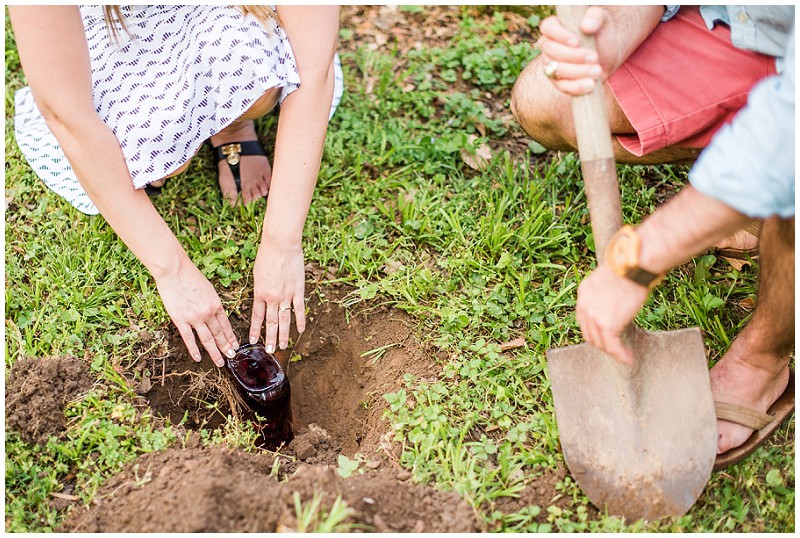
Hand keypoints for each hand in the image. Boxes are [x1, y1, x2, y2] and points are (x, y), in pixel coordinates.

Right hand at [155, 263, 238, 366]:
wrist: (175, 270)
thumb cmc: (190, 276)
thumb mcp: (208, 289)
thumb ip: (212, 302)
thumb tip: (215, 313)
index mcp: (216, 305)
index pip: (226, 325)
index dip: (231, 337)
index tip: (235, 346)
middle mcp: (208, 313)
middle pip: (219, 334)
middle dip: (226, 347)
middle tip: (231, 357)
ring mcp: (194, 318)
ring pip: (208, 339)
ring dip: (215, 352)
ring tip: (220, 362)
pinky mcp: (180, 320)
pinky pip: (189, 338)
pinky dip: (194, 350)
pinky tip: (198, 358)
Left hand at [249, 237, 306, 352]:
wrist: (281, 245)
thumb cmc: (267, 255)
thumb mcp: (257, 273)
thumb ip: (260, 288)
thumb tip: (262, 297)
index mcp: (259, 293)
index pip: (256, 317)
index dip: (255, 330)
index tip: (254, 341)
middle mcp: (272, 298)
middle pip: (271, 322)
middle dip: (269, 338)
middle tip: (270, 351)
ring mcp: (286, 295)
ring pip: (284, 320)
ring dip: (283, 335)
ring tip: (282, 346)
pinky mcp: (298, 291)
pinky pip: (299, 310)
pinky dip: (300, 321)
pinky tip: (300, 331)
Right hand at [536, 6, 622, 95]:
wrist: (608, 55)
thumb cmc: (602, 34)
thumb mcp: (603, 21)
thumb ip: (596, 17)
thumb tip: (586, 26)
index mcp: (555, 27)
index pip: (548, 28)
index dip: (559, 35)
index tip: (576, 42)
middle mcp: (549, 47)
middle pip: (552, 52)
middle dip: (573, 56)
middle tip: (594, 57)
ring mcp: (552, 66)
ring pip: (557, 70)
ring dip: (578, 72)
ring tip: (597, 70)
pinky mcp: (559, 82)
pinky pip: (564, 87)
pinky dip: (577, 87)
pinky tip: (591, 84)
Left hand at [575, 264, 648, 364]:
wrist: (632, 266)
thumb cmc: (628, 268)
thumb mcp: (608, 278)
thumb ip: (605, 292)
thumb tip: (615, 301)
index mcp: (583, 293)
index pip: (585, 318)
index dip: (594, 329)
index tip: (605, 335)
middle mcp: (584, 306)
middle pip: (589, 333)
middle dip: (602, 343)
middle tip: (615, 348)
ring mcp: (594, 317)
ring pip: (600, 342)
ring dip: (611, 350)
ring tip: (623, 355)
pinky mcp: (607, 325)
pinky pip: (612, 346)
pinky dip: (620, 355)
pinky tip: (628, 359)